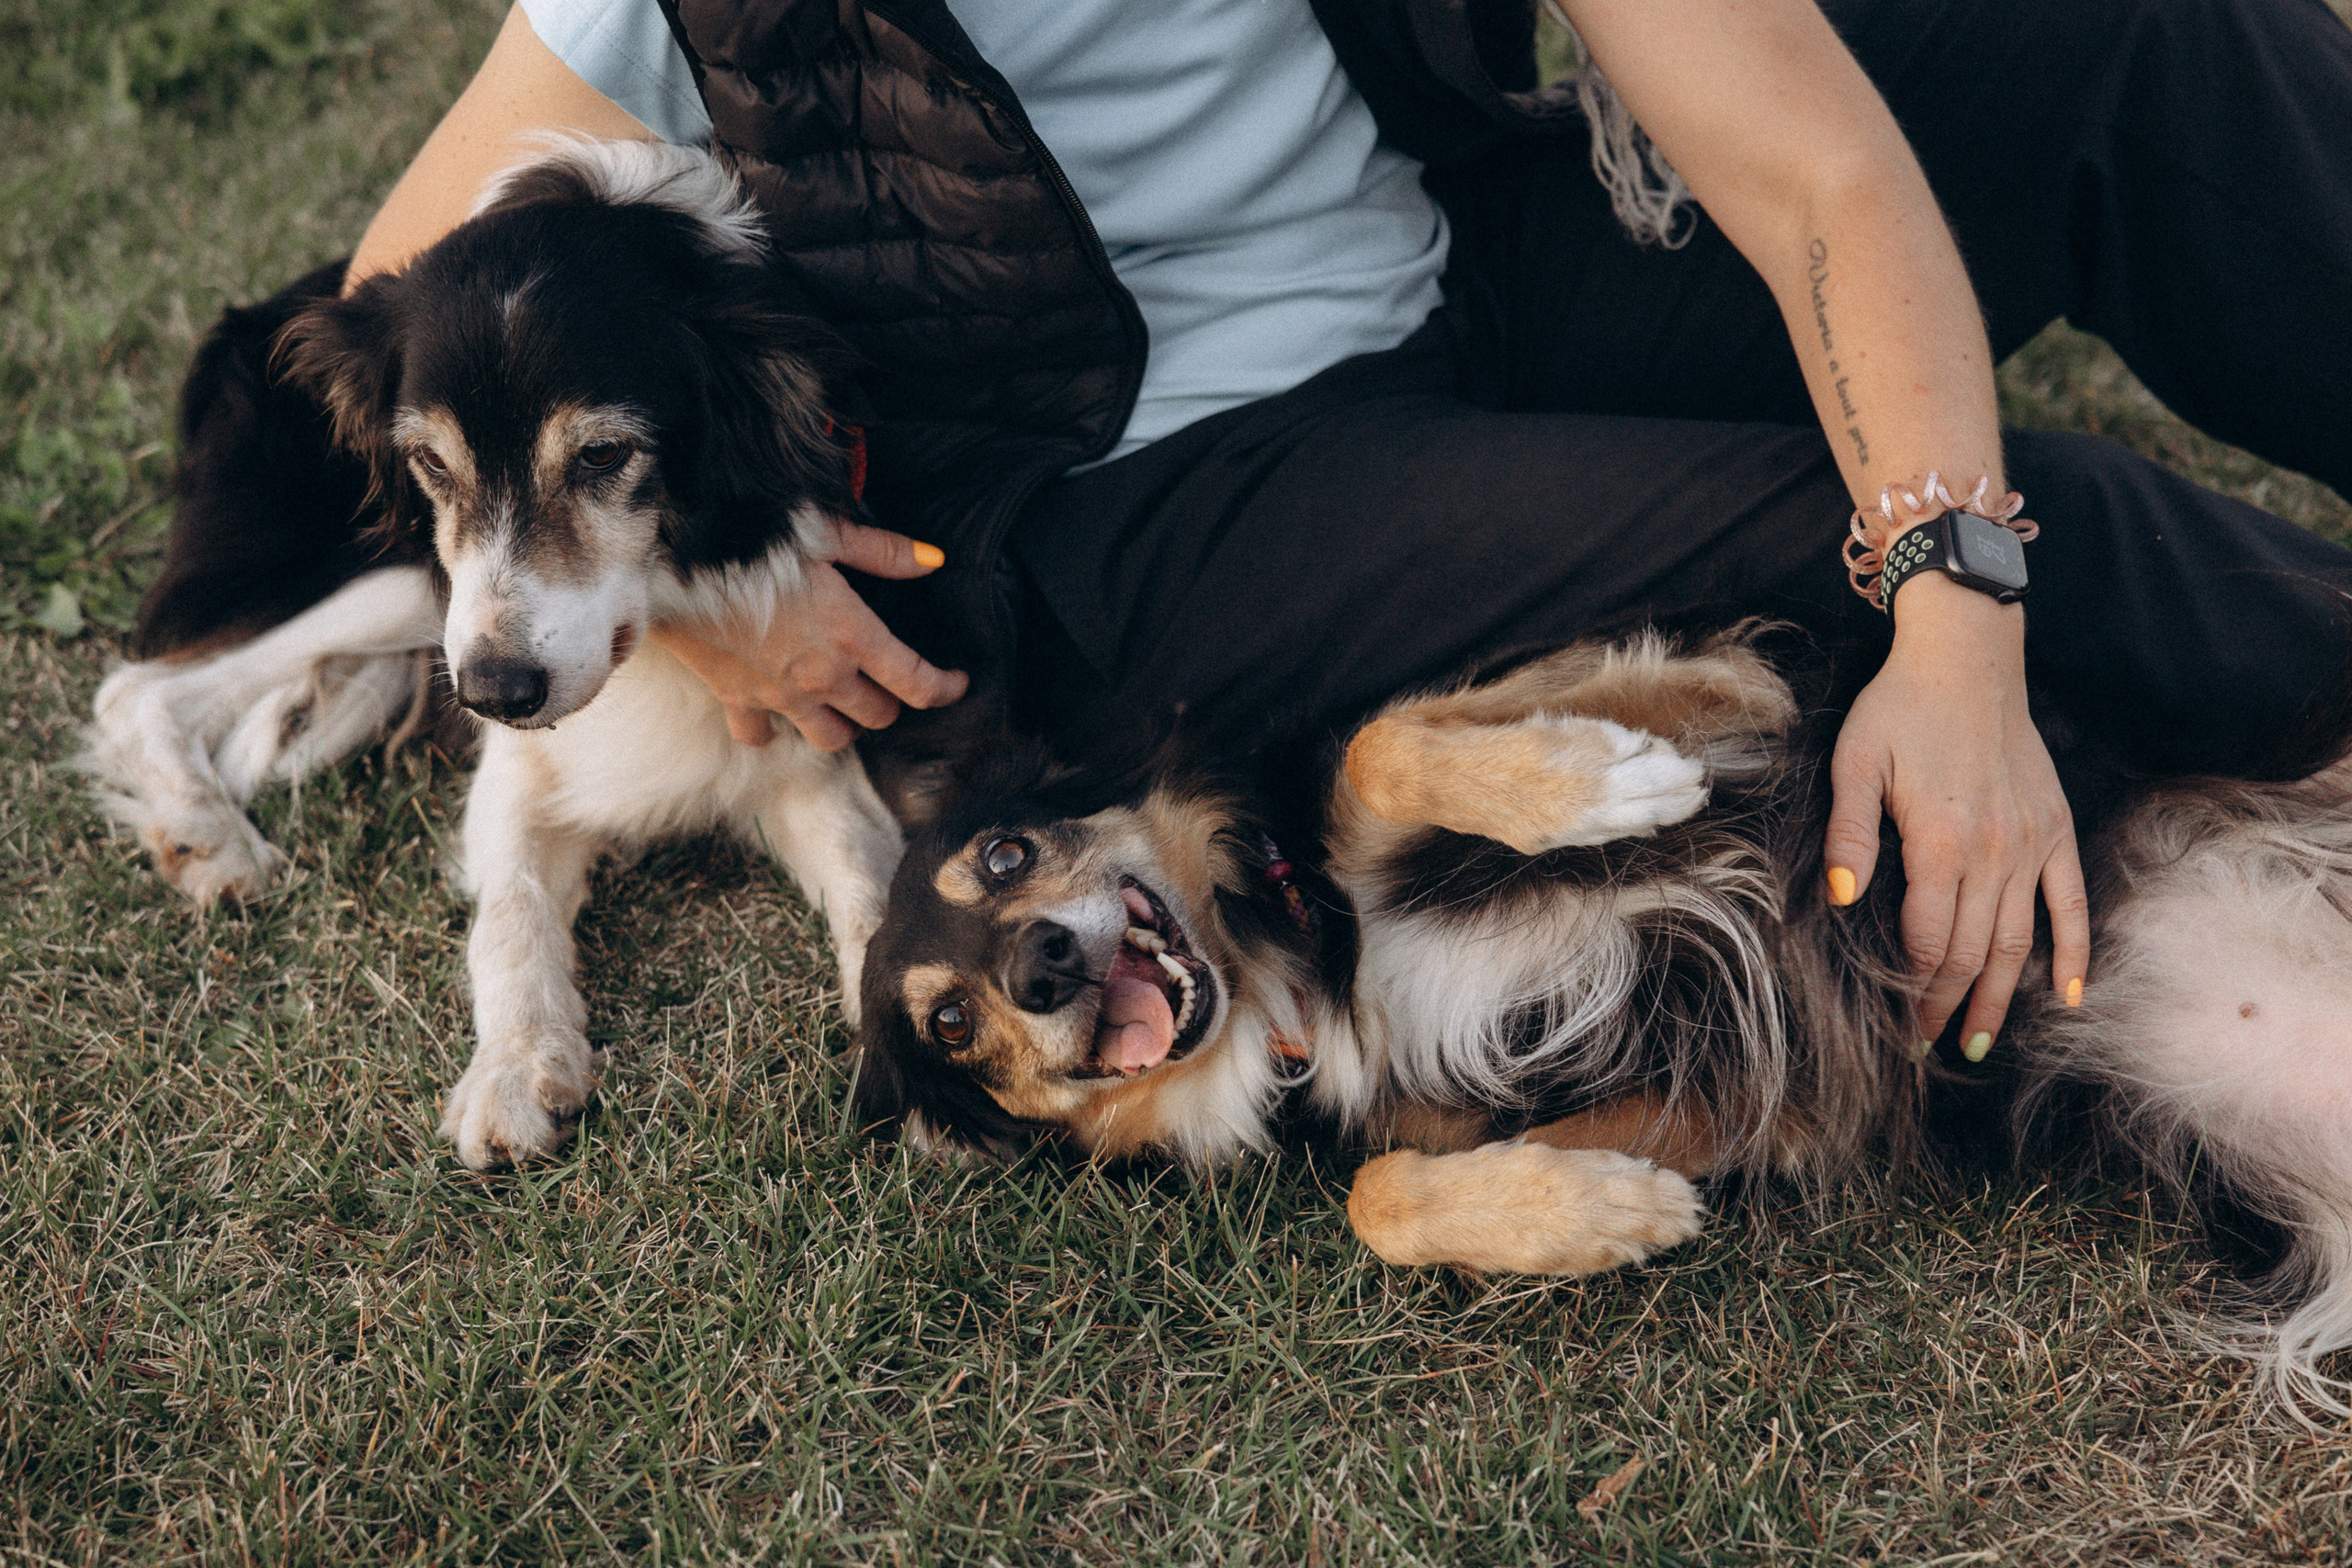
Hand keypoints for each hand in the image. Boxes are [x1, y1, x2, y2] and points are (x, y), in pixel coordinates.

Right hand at [650, 519, 968, 750]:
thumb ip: (885, 552)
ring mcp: (780, 696)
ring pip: (830, 740)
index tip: (957, 683)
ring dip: (842, 726)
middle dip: (890, 703)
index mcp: (853, 636)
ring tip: (841, 704)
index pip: (917, 682)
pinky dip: (773, 732)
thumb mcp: (826, 533)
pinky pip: (762, 738)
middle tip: (886, 682)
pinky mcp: (738, 700)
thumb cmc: (755, 539)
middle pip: (877, 716)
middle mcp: (822, 676)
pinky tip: (778, 713)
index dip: (946, 688)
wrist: (678, 561)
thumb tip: (934, 559)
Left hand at [1822, 574, 2089, 1058]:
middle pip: (1973, 954)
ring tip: (1977, 1040)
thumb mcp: (1854, 763)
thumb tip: (1843, 897)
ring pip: (2020, 941)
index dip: (1914, 993)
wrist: (1967, 659)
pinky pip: (2071, 903)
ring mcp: (2032, 844)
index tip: (1898, 1031)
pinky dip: (2075, 952)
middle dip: (1948, 1007)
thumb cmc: (1898, 709)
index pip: (1930, 943)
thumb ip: (1849, 834)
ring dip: (2000, 997)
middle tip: (1928, 1048)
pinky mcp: (2056, 829)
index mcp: (1940, 843)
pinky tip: (2068, 996)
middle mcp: (1995, 853)